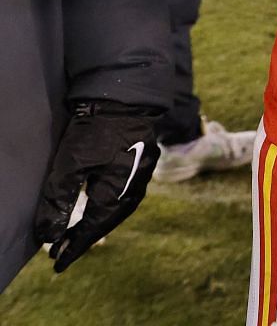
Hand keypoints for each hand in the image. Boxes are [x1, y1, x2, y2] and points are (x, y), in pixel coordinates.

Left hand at [32, 100, 162, 271]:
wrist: (126, 98)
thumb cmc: (95, 130)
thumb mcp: (69, 164)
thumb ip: (58, 201)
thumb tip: (48, 236)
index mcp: (118, 192)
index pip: (92, 229)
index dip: (73, 247)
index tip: (56, 263)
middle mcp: (135, 189)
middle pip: (108, 222)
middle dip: (84, 237)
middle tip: (62, 249)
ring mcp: (143, 176)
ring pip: (120, 210)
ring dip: (98, 224)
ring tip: (79, 233)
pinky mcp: (145, 164)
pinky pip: (127, 196)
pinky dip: (110, 208)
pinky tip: (100, 206)